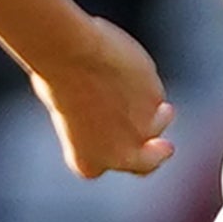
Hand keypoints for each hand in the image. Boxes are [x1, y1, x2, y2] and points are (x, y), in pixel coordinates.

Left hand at [22, 11, 174, 179]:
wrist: (74, 55)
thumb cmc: (57, 78)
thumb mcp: (68, 112)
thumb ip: (93, 125)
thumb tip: (112, 111)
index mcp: (88, 163)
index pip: (106, 165)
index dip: (111, 149)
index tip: (115, 140)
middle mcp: (121, 156)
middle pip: (150, 162)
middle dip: (157, 153)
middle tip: (165, 145)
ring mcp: (145, 130)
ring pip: (159, 119)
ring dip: (154, 108)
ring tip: (131, 85)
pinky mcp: (157, 100)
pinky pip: (155, 90)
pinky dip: (145, 81)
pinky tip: (124, 66)